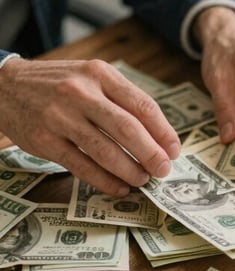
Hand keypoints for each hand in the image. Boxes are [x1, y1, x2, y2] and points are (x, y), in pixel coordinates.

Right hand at [0, 58, 179, 195]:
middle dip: (151, 154)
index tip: (174, 151)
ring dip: (130, 171)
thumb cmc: (61, 85)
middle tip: (163, 170)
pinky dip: (105, 181)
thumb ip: (123, 101)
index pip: (143, 106)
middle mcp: (81, 93)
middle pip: (127, 129)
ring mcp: (60, 117)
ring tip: (143, 180)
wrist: (5, 85)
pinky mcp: (44, 141)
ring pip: (106, 151)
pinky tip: (120, 188)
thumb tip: (160, 138)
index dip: (164, 132)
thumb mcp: (93, 78)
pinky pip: (82, 166)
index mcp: (100, 74)